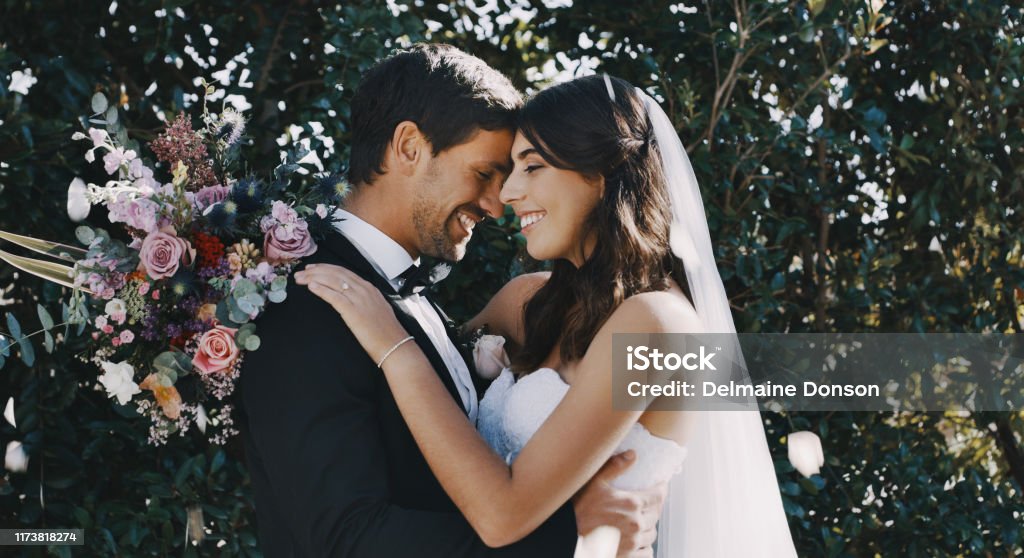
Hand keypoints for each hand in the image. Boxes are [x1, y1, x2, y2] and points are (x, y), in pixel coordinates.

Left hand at [294, 264, 410, 363]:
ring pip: (332, 281)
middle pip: (335, 274)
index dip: (326, 268)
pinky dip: (321, 289)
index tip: (313, 269)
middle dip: (316, 271)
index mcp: (369, 288)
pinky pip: (334, 296)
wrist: (394, 345)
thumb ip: (364, 301)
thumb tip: (351, 300)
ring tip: (300, 279)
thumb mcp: (376, 309)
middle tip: (300, 273)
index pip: (344, 272)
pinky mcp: (353, 310)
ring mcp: (359, 299)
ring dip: (313, 278)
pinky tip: (311, 287)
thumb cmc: (386, 332)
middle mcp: (364, 289)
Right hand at [572, 451, 667, 557]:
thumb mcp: (595, 482)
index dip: (662, 489)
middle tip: (649, 503)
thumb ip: (615, 466)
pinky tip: (638, 539)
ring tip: (642, 521)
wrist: (570, 535)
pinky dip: (645, 546)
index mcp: (631, 503)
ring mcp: (633, 541)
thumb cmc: (580, 508)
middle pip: (656, 514)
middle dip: (654, 507)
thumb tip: (633, 454)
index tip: (661, 486)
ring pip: (652, 534)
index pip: (658, 496)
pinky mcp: (628, 555)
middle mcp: (636, 523)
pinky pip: (647, 551)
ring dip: (649, 526)